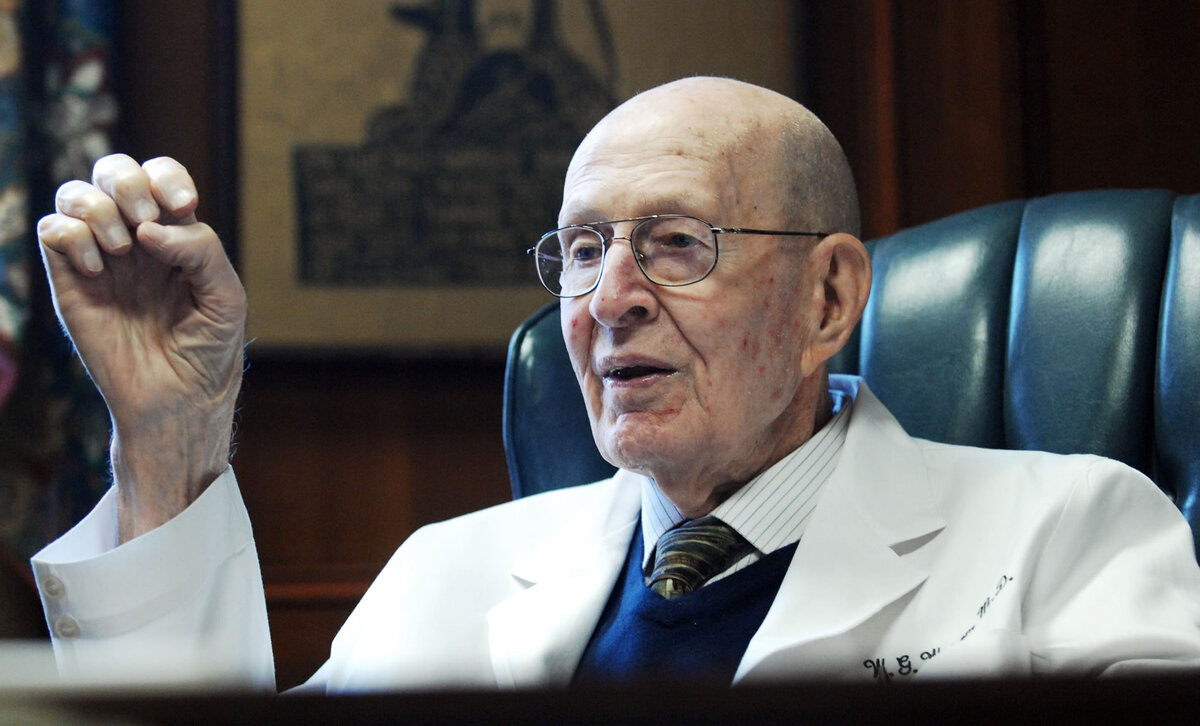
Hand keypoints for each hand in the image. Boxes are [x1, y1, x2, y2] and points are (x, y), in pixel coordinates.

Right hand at [37, 155, 246, 540]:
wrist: (177, 401)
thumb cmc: (208, 351)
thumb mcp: (225, 297)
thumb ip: (201, 249)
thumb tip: (150, 228)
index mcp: (176, 236)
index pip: (161, 177)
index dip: (167, 177)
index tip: (184, 206)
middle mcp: (135, 240)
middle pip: (113, 171)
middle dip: (127, 181)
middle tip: (146, 221)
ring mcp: (100, 258)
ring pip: (75, 193)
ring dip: (99, 208)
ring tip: (122, 250)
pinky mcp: (70, 282)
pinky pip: (52, 230)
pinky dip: (73, 235)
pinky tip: (98, 269)